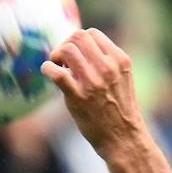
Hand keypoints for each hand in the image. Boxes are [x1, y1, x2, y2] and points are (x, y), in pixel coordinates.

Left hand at [41, 28, 149, 157]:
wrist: (124, 138)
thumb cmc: (119, 109)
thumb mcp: (121, 78)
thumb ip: (106, 61)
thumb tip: (77, 46)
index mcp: (120, 60)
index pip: (92, 34)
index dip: (78, 41)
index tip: (75, 55)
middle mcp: (108, 68)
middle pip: (78, 37)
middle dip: (66, 44)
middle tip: (63, 60)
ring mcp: (93, 82)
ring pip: (68, 49)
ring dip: (56, 54)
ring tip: (57, 66)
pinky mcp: (78, 97)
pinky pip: (56, 72)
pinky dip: (47, 68)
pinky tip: (48, 72)